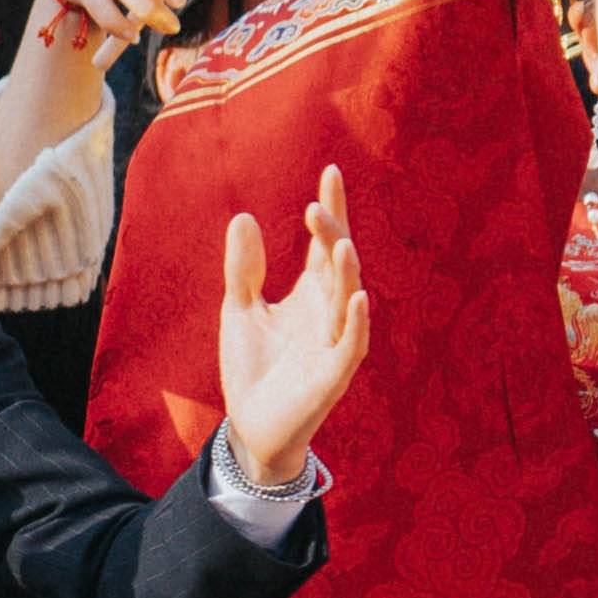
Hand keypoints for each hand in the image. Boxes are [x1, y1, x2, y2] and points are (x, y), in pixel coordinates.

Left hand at [211, 164, 364, 492]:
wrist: (250, 426)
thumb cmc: (253, 368)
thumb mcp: (240, 309)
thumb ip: (243, 268)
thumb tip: (243, 216)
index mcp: (311, 294)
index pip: (325, 243)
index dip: (332, 209)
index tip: (331, 170)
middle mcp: (329, 312)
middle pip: (338, 264)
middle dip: (332, 235)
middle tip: (316, 206)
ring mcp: (334, 343)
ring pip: (348, 300)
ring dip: (345, 273)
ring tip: (339, 243)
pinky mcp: (333, 375)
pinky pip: (350, 345)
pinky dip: (355, 323)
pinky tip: (357, 298)